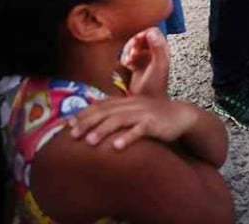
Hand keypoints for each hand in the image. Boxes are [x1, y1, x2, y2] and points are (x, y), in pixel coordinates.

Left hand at [68, 96, 198, 150]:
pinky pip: (139, 130)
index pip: (100, 105)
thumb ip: (116, 114)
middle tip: (72, 135)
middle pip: (105, 112)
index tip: (67, 125)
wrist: (181, 116)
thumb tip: (94, 123)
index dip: (83, 114)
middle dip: (87, 123)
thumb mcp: (134, 112)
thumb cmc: (154, 117)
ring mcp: (143, 113)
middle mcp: (132, 105)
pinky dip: (128, 138)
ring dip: (103, 130)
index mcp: (125, 102)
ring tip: (89, 142)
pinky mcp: (154, 124)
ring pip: (119, 120)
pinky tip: (117, 147)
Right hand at [120, 27, 168, 97]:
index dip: (143, 34)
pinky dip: (125, 58)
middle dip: (133, 44)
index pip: (153, 31)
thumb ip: (158, 48)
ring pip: (133, 46)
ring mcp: (145, 59)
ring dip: (128, 52)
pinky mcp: (136, 65)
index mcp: (162, 50)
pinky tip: (127, 65)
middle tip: (132, 54)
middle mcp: (154, 52)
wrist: (145, 103)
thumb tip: (151, 32)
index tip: (136, 42)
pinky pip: (128, 55)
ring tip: (129, 61)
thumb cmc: (154, 87)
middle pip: (141, 38)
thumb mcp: (158, 66)